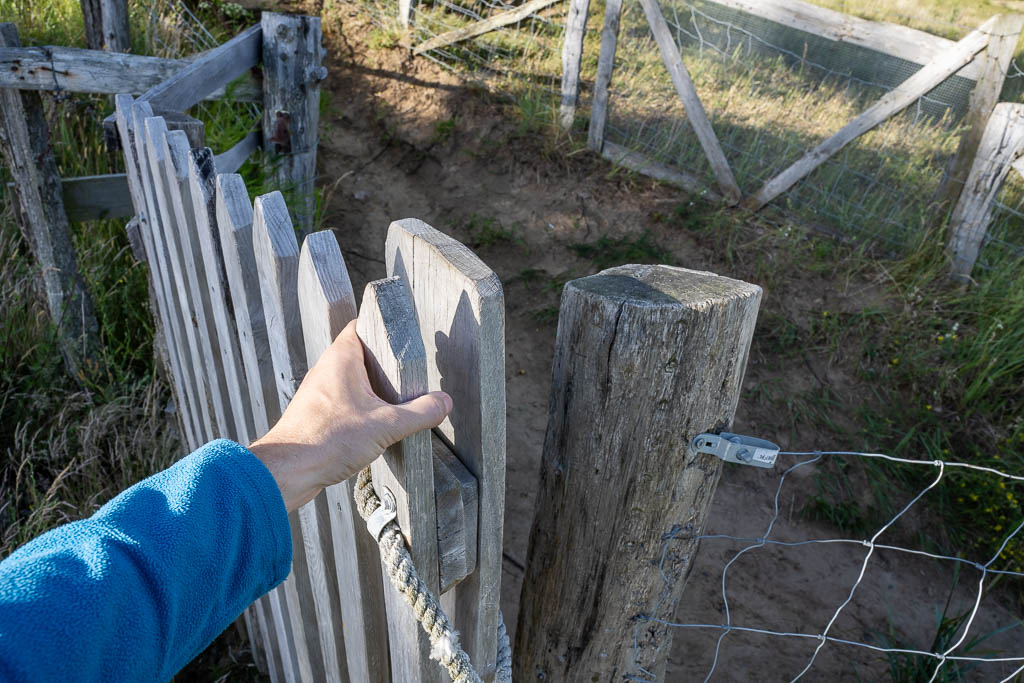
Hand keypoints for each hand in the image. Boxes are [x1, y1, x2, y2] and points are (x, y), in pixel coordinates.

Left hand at [248, 320, 451, 511]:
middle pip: (361, 355)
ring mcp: (319, 393)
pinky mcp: (316, 415)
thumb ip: (419, 413)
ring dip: (373, 390)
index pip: (361, 325)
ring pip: (353, 382)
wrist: (288, 472)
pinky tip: (375, 426)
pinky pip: (344, 403)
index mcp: (341, 358)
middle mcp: (327, 369)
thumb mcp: (386, 425)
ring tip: (398, 402)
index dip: (383, 326)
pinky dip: (361, 409)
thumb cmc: (329, 439)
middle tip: (411, 373)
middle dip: (386, 365)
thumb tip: (444, 403)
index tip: (405, 333)